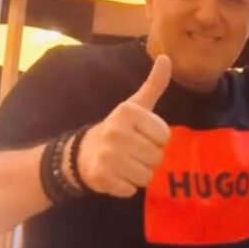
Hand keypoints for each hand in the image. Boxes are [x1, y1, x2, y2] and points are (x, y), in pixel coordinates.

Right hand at [78, 55, 171, 197]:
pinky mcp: (102, 177)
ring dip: (139, 173)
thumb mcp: (135, 105)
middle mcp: (117, 132)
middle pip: (157, 157)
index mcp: (128, 112)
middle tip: (132, 151)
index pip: (165, 136)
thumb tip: (167, 58)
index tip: (140, 135)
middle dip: (148, 158)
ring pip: (147, 175)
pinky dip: (126, 187)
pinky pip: (132, 189)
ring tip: (125, 163)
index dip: (156, 139)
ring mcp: (108, 156)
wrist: (81, 153)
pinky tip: (115, 175)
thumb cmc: (118, 128)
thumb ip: (154, 84)